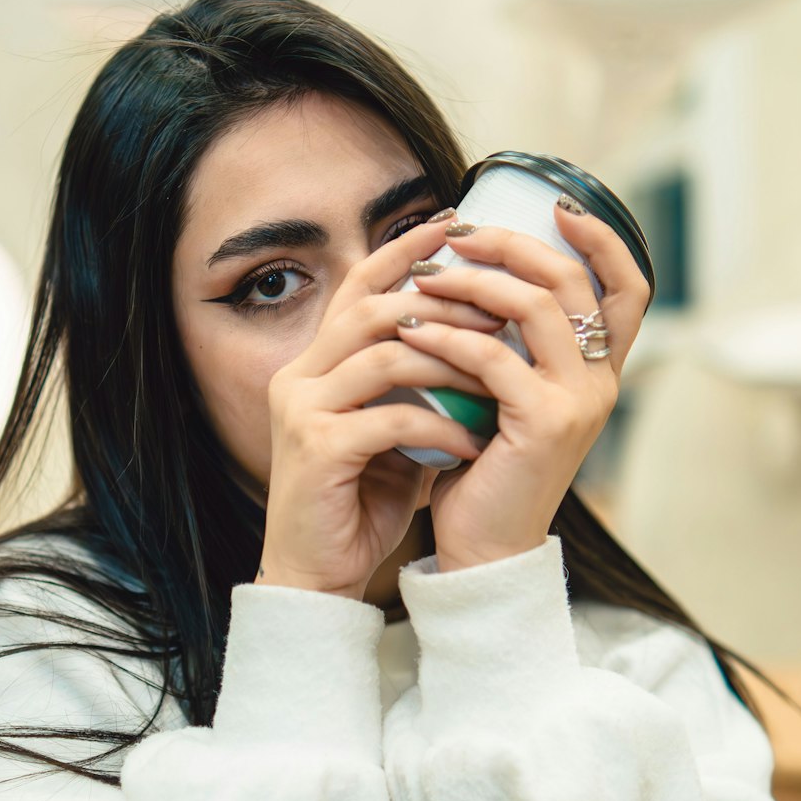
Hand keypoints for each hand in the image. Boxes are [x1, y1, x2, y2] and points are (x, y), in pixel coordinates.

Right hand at [259, 214, 508, 598]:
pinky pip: (392, 419)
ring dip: (451, 360)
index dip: (404, 252)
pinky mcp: (317, 451)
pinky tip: (476, 441)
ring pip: (385, 355)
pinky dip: (442, 426)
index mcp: (314, 366)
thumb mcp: (392, 434)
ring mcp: (302, 412)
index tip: (457, 225)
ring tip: (499, 370)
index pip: (358, 289)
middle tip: (500, 305)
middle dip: (442, 300)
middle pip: (372, 309)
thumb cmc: (358, 506)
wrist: (317, 575)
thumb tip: (478, 343)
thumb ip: (416, 389)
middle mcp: (300, 378)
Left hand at [397, 200, 650, 570]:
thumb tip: (470, 270)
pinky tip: (411, 328)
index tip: (555, 204)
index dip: (601, 239)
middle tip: (458, 234)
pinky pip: (493, 358)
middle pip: (574, 282)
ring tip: (424, 275)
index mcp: (598, 371)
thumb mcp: (502, 396)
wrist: (482, 547)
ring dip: (474, 282)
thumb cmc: (482, 469)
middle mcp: (601, 382)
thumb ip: (508, 344)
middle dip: (514, 245)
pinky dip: (447, 335)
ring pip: (536, 308)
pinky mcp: (543, 424)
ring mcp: (578, 402)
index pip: (627, 288)